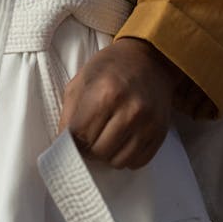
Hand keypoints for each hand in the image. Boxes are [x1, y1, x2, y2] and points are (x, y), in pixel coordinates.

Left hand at [58, 38, 180, 168]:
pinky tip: (122, 140)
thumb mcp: (81, 80)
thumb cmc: (109, 68)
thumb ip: (69, 113)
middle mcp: (129, 111)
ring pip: (118, 162)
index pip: (81, 136)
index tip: (74, 136)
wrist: (148, 59)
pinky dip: (126, 157)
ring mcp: (148, 124)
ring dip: (107, 155)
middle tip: (89, 137)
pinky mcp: (160, 134)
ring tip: (105, 137)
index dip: (73, 140)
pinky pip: (137, 162)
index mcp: (105, 94)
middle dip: (89, 148)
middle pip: (99, 151)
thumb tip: (62, 143)